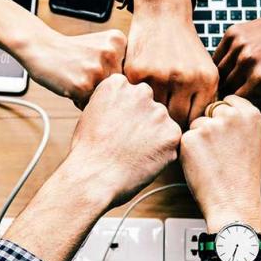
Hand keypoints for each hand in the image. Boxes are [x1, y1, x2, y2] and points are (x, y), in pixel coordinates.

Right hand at [21, 28, 126, 107]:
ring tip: (77, 79)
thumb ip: (120, 63)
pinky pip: (89, 104)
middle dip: (103, 87)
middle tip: (84, 73)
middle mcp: (111, 53)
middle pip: (119, 87)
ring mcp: (98, 69)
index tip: (96, 67)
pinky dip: (79, 100)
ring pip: (106, 97)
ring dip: (92, 95)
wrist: (40, 47)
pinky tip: (70, 84)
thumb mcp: (101, 46)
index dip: (112, 76)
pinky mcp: (83, 85)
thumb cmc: (71, 51)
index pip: (129, 74)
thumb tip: (137, 95)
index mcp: (119, 41)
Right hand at [67, 74, 181, 207]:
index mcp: (118, 83)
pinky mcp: (172, 133)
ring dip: (153, 136)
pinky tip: (143, 160)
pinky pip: (171, 141)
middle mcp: (141, 92)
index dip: (124, 113)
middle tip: (126, 142)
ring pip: (161, 123)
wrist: (94, 177)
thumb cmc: (88, 150)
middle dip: (142, 121)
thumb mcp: (91, 113)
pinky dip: (162, 152)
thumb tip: (126, 107)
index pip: (131, 94)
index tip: (115, 127)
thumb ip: (113, 102)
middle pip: (148, 106)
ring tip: (133, 153)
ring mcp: (159, 112)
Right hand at [125, 0, 217, 126]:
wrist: (163, 14)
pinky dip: (137, 101)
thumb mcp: (204, 69)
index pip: (196, 120)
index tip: (179, 127)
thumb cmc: (184, 47)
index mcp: (206, 80)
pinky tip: (138, 99)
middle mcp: (185, 79)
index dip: (187, 127)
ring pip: (155, 112)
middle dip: (170, 124)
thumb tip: (197, 132)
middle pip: (176, 121)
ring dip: (152, 114)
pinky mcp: (137, 72)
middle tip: (163, 125)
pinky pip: (137, 99)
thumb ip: (204, 99)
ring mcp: (160, 75)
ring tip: (150, 114)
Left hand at [180, 96, 260, 233]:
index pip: (229, 100)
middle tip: (220, 152)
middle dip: (211, 125)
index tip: (227, 133)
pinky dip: (189, 151)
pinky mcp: (191, 138)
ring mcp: (210, 126)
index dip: (224, 117)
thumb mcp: (253, 141)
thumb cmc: (243, 176)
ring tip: (213, 160)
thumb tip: (221, 108)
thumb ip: (239, 121)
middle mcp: (231, 116)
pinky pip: (185, 138)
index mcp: (251, 114)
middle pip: (210, 110)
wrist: (234, 202)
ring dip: (199, 138)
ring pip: (196, 124)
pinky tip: (202, 165)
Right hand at [213, 1, 260, 111]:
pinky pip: (218, 56)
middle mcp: (247, 61)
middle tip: (240, 90)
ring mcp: (238, 46)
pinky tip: (234, 64)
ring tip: (237, 78)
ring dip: (225, 78)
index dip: (240, 105)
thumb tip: (247, 113)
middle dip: (232, 92)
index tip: (244, 103)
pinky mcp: (233, 33)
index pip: (237, 102)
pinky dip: (222, 63)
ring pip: (218, 73)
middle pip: (226, 88)